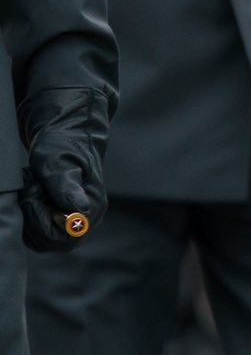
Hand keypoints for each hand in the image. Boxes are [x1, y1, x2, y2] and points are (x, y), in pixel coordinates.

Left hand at [19, 87, 110, 253]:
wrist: (64, 136)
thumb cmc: (62, 145)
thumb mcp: (57, 163)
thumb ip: (67, 187)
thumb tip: (81, 211)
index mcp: (93, 206)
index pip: (63, 237)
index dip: (40, 221)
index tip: (34, 193)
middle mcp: (89, 217)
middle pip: (51, 242)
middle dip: (32, 217)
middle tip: (32, 188)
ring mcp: (77, 220)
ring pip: (42, 239)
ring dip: (29, 216)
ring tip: (34, 188)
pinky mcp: (63, 219)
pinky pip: (39, 233)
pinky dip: (29, 216)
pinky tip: (33, 194)